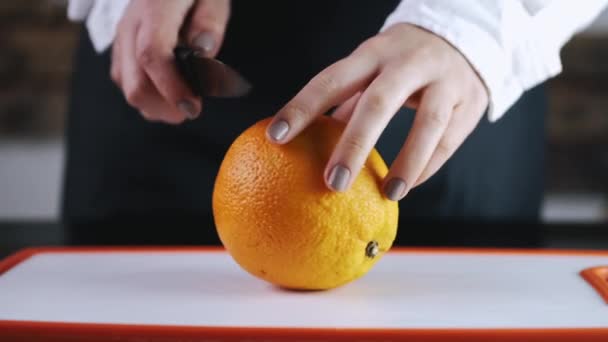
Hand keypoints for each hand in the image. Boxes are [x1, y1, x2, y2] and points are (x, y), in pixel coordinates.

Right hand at [111, 0, 229, 123]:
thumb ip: (209, 23)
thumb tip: (202, 51)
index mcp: (155, 7)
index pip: (152, 54)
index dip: (171, 87)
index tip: (192, 107)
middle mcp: (131, 23)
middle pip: (135, 82)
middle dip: (164, 107)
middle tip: (191, 110)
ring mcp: (122, 37)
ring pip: (127, 87)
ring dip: (156, 106)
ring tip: (182, 102)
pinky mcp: (120, 47)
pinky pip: (126, 82)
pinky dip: (148, 96)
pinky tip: (168, 93)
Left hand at [266, 23, 488, 200]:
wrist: (464, 37)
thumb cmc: (401, 63)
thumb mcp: (372, 68)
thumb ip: (346, 101)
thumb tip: (307, 142)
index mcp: (373, 54)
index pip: (331, 80)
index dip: (303, 107)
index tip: (276, 136)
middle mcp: (407, 63)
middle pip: (378, 103)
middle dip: (354, 145)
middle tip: (332, 183)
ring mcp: (443, 80)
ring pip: (427, 123)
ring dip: (406, 162)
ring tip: (388, 194)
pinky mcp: (470, 100)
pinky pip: (449, 139)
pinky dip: (429, 165)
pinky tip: (408, 186)